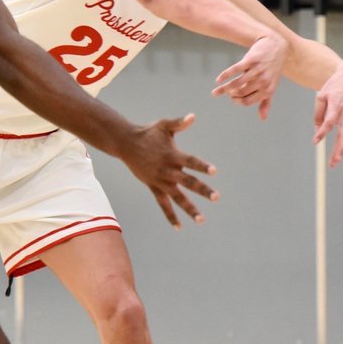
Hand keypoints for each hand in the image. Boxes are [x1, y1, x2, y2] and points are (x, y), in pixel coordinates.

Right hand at [118, 114, 217, 228]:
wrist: (126, 144)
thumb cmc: (148, 133)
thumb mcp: (163, 126)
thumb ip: (179, 123)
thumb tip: (193, 116)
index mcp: (172, 155)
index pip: (190, 161)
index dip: (202, 166)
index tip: (214, 172)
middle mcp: (167, 170)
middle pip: (188, 182)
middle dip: (202, 190)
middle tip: (216, 197)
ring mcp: (160, 181)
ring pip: (177, 197)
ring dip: (189, 208)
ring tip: (201, 219)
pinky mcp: (154, 187)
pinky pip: (163, 204)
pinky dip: (170, 216)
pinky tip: (179, 227)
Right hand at [211, 35, 287, 119]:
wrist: (276, 46)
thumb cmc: (272, 69)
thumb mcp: (271, 86)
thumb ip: (265, 102)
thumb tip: (262, 119)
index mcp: (268, 90)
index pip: (247, 101)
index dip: (236, 101)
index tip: (231, 98)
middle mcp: (263, 81)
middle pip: (240, 93)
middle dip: (229, 94)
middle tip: (225, 92)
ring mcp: (257, 70)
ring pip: (236, 83)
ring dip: (224, 88)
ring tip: (217, 90)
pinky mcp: (250, 60)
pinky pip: (234, 70)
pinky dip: (224, 75)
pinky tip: (218, 80)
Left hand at [312, 63, 342, 166]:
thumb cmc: (334, 87)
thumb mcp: (321, 95)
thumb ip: (318, 112)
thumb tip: (317, 128)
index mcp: (337, 107)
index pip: (329, 123)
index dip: (322, 132)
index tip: (315, 141)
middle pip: (342, 135)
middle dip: (337, 150)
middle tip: (333, 163)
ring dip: (340, 150)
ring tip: (334, 163)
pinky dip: (341, 142)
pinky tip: (336, 152)